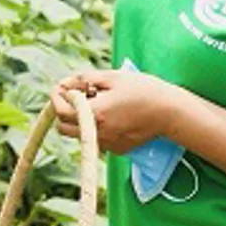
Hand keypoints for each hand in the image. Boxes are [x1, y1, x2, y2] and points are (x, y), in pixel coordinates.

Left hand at [51, 69, 183, 153]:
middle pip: (64, 128)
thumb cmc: (143, 89)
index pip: (60, 111)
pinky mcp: (117, 149)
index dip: (56, 97)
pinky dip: (98, 127)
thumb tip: (67, 84)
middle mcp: (98, 133)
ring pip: (80, 134)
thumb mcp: (113, 77)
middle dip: (64, 111)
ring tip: (99, 102)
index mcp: (95, 114)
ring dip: (81, 119)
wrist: (169, 111)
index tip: (60, 87)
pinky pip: (98, 138)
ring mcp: (108, 144)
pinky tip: (114, 114)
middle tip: (76, 96)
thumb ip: (85, 79)